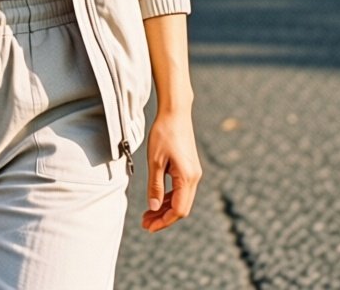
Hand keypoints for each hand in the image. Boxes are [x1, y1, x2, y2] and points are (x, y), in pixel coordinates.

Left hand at [139, 108, 200, 232]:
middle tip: (145, 223)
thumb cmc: (164, 134)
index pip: (178, 210)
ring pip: (180, 199)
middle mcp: (194, 178)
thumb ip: (154, 186)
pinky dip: (168, 198)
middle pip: (181, 208)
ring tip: (147, 215)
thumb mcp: (155, 161)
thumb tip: (153, 208)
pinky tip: (156, 201)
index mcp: (187, 178)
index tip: (149, 227)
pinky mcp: (188, 168)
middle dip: (163, 218)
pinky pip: (180, 190)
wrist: (175, 113)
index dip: (163, 221)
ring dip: (164, 209)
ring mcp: (193, 173)